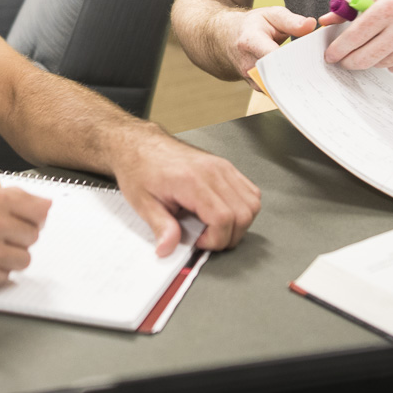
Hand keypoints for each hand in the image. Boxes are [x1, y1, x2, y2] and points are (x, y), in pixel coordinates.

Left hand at [109, 127, 261, 255]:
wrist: (140, 144)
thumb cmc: (140, 168)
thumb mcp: (142, 203)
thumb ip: (160, 227)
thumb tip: (168, 248)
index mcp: (191, 180)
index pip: (223, 218)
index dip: (215, 239)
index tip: (198, 242)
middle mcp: (212, 171)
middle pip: (243, 213)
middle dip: (228, 236)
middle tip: (207, 239)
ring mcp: (221, 166)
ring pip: (252, 203)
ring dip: (239, 223)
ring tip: (215, 227)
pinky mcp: (224, 166)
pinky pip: (249, 191)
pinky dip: (242, 207)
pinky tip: (222, 212)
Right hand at [222, 5, 320, 89]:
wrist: (229, 38)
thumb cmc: (253, 26)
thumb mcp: (271, 15)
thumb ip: (291, 20)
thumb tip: (311, 25)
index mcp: (250, 41)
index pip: (272, 55)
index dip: (292, 58)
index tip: (309, 58)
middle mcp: (248, 64)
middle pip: (278, 74)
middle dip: (298, 73)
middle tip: (317, 68)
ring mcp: (252, 78)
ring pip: (278, 86)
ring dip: (295, 82)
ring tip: (311, 74)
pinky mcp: (258, 87)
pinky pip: (277, 91)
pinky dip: (290, 86)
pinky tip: (302, 79)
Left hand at [321, 0, 392, 74]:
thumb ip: (352, 6)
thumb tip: (327, 20)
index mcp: (390, 7)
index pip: (354, 36)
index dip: (338, 49)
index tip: (330, 55)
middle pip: (364, 58)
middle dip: (349, 61)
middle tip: (344, 59)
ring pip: (379, 64)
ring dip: (374, 57)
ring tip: (383, 41)